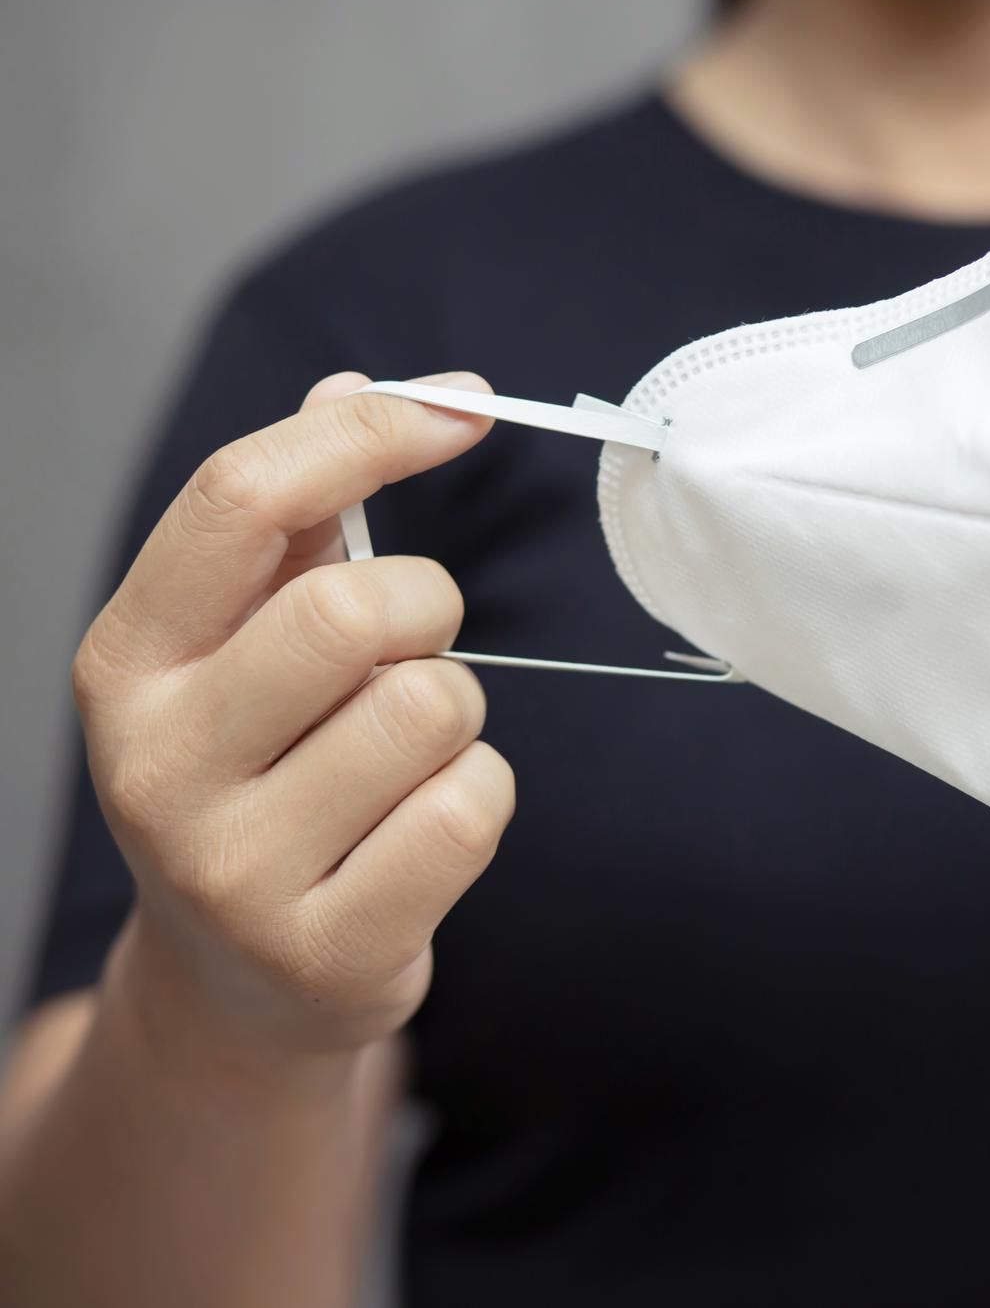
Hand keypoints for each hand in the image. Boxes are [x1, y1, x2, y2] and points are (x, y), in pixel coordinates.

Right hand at [72, 371, 513, 1066]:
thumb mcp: (235, 650)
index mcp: (127, 663)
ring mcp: (235, 869)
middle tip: (412, 650)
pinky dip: (480, 796)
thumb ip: (292, 521)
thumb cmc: (258, 779)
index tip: (466, 408)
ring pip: (433, 708)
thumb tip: (357, 384)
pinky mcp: (327, 949)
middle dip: (427, 609)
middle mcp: (158, 764)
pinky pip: (471, 808)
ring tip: (403, 757)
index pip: (239, 499)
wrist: (236, 987)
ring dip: (456, 716)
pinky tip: (421, 829)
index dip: (367, 432)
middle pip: (353, 610)